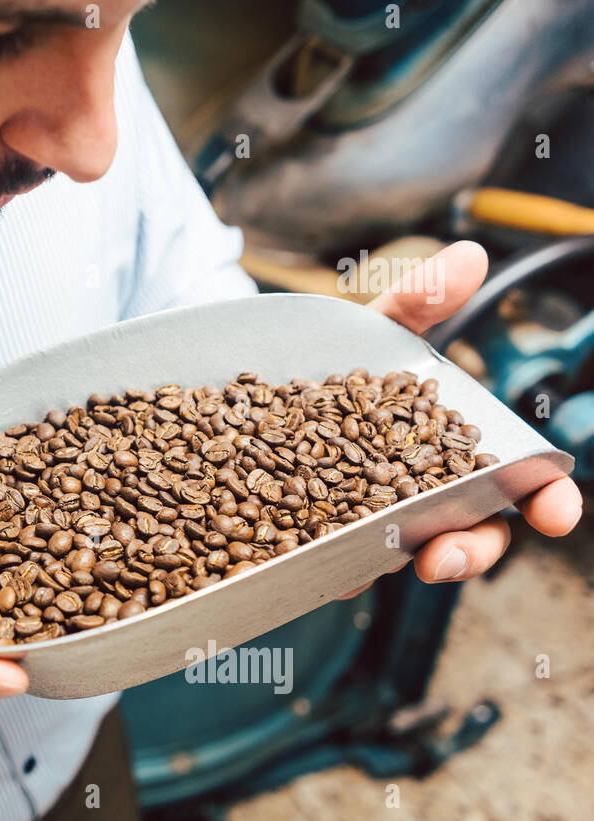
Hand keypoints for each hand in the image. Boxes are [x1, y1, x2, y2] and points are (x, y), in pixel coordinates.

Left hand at [337, 240, 582, 598]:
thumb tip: (468, 253)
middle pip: (464, 538)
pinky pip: (324, 566)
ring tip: (383, 561)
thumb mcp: (375, 332)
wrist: (263, 387)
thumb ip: (418, 302)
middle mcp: (420, 498)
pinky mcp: (314, 543)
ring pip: (396, 561)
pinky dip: (325, 567)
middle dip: (467, 552)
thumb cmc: (340, 366)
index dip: (546, 501)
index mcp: (457, 456)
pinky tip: (314, 562)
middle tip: (446, 553)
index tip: (556, 512)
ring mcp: (369, 526)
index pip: (516, 486)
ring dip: (395, 565)